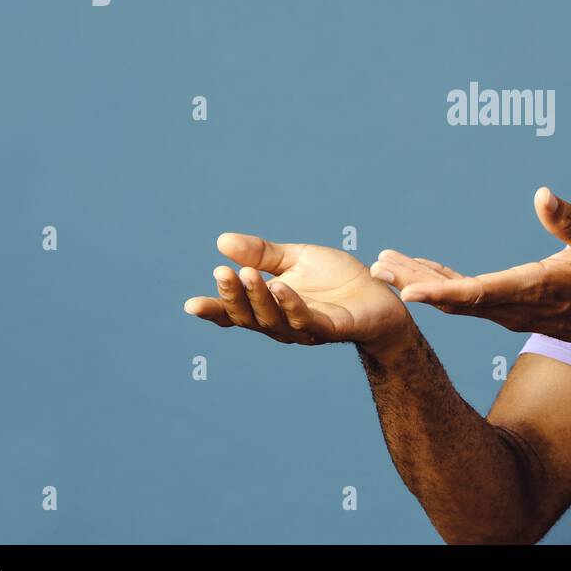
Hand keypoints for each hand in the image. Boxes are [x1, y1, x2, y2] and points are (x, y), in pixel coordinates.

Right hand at [184, 234, 412, 355]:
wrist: (380, 294)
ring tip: (247, 274)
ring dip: (259, 298)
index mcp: (270, 308)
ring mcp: (306, 329)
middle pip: (249, 317)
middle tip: (222, 272)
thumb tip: (221, 241)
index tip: (190, 305)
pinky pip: (307, 319)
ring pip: (274, 320)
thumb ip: (260, 254)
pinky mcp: (332, 328)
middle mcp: (283, 324)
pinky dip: (291, 304)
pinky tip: (280, 287)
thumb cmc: (336, 279)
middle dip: (233, 297)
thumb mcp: (295, 259)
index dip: (214, 310)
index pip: (236, 313)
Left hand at [371, 187, 570, 352]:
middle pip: (453, 298)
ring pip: (455, 300)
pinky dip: (440, 285)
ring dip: (420, 283)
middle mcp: (511, 307)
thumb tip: (542, 193)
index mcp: (529, 290)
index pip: (476, 293)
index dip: (440, 292)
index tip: (406, 292)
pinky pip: (466, 299)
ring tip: (385, 265)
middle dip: (413, 282)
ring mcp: (507, 311)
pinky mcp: (507, 309)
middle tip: (378, 266)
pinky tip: (420, 274)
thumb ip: (568, 221)